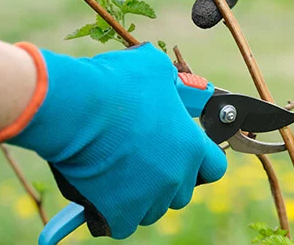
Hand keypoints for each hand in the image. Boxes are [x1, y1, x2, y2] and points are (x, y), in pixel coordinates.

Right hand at [0, 42, 226, 238]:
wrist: (78, 107)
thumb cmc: (117, 83)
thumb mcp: (155, 69)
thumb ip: (169, 83)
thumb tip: (167, 82)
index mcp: (191, 146)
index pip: (215, 167)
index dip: (201, 162)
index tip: (184, 155)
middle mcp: (176, 176)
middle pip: (182, 192)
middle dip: (167, 181)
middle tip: (145, 162)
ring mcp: (149, 198)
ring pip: (153, 209)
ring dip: (141, 198)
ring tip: (119, 175)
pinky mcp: (120, 213)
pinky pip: (123, 224)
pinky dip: (113, 214)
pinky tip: (102, 195)